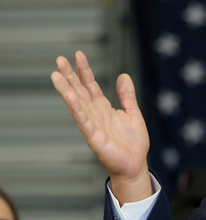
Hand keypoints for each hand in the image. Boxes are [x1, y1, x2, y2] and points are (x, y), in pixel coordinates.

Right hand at [51, 51, 152, 202]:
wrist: (135, 165)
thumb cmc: (133, 143)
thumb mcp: (133, 113)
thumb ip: (127, 96)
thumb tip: (123, 75)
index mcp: (103, 108)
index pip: (90, 85)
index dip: (84, 70)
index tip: (78, 54)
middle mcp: (94, 114)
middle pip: (79, 91)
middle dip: (69, 75)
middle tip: (59, 59)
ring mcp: (92, 125)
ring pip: (76, 104)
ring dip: (66, 89)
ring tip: (56, 75)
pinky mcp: (94, 137)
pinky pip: (83, 121)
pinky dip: (76, 108)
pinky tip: (69, 96)